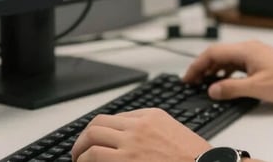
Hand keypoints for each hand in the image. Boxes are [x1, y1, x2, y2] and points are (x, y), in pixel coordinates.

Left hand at [71, 108, 210, 161]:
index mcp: (151, 116)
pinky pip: (94, 157)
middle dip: (84, 138)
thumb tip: (130, 142)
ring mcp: (130, 143)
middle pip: (98, 124)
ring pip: (91, 138)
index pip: (115, 118)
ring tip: (79, 161)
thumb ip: (152, 131)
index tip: (97, 142)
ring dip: (80, 151)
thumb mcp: (173, 133)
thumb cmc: (193, 157)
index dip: (102, 132)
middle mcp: (138, 126)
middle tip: (80, 151)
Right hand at [183, 40, 272, 102]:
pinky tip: (226, 82)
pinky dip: (227, 72)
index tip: (187, 78)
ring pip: (228, 59)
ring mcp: (257, 54)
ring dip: (215, 70)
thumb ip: (231, 88)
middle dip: (203, 67)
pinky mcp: (262, 61)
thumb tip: (212, 89)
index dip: (197, 65)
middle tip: (192, 82)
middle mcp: (250, 48)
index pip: (212, 53)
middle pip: (219, 54)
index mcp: (246, 50)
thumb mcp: (256, 88)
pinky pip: (238, 63)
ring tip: (205, 83)